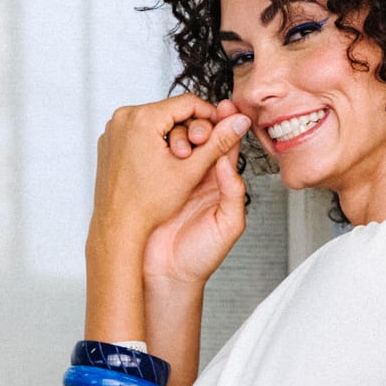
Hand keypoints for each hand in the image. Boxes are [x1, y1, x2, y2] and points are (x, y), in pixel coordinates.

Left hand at [91, 95, 249, 247]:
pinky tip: (159, 165)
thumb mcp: (191, 170)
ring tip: (178, 162)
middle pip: (169, 111)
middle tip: (197, 153)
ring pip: (155, 122)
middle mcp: (123, 118)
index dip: (209, 116)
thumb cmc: (148, 205)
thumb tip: (239, 122)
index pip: (187, 102)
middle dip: (187, 129)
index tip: (219, 130)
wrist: (118, 228)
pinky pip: (137, 132)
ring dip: (171, 136)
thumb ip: (219, 142)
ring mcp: (112, 130)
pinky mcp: (108, 142)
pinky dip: (152, 142)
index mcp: (142, 118)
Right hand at [143, 98, 249, 284]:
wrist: (166, 277)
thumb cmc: (200, 257)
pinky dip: (157, 145)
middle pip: (201, 138)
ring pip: (178, 143)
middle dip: (202, 125)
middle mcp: (197, 178)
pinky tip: (157, 138)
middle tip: (200, 126)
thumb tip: (227, 163)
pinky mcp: (151, 184)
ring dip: (179, 133)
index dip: (228, 127)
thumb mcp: (227, 227)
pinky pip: (155, 157)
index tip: (228, 108)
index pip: (226, 148)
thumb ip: (234, 195)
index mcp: (219, 185)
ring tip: (182, 136)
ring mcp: (172, 179)